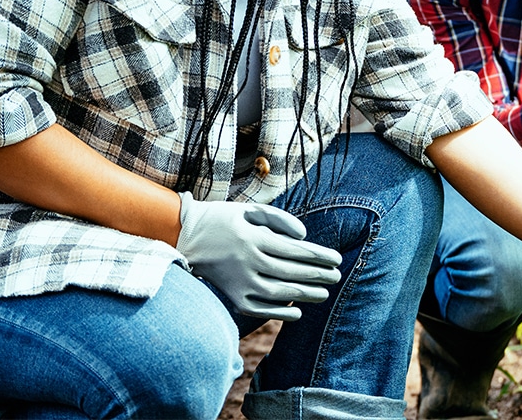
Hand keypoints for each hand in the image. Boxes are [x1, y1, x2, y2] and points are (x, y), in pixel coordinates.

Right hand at [175, 193, 341, 320]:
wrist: (184, 237)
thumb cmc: (223, 219)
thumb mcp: (250, 209)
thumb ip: (279, 219)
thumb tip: (305, 236)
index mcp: (252, 237)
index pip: (294, 250)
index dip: (318, 256)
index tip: (337, 259)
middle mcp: (246, 261)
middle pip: (290, 271)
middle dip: (318, 275)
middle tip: (336, 276)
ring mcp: (238, 282)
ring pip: (278, 292)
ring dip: (305, 294)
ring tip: (324, 293)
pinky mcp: (232, 297)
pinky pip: (260, 309)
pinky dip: (280, 313)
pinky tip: (297, 312)